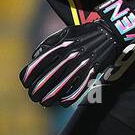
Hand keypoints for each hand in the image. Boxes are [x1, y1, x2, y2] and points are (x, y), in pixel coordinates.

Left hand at [20, 0, 134, 106]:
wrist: (109, 32)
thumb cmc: (83, 33)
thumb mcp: (64, 33)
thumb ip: (48, 44)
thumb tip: (34, 57)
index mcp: (60, 45)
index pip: (39, 63)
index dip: (29, 75)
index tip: (25, 83)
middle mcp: (70, 55)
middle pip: (48, 77)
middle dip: (37, 90)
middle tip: (33, 96)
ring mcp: (82, 64)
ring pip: (62, 85)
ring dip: (50, 97)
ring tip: (44, 103)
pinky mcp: (93, 71)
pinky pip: (79, 88)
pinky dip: (69, 97)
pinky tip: (62, 103)